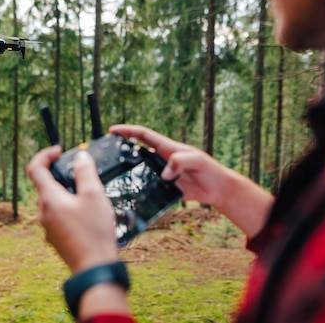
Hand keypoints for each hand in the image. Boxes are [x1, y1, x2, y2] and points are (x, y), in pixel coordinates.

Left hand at [26, 146, 117, 272]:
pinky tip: (90, 214)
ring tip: (91, 194)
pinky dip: (71, 207)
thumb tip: (80, 157)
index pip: (35, 168)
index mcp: (49, 199)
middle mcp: (44, 213)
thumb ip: (85, 172)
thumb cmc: (94, 232)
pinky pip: (60, 216)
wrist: (94, 269)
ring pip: (54, 201)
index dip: (45, 155)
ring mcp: (49, 228)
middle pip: (46, 185)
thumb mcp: (94, 196)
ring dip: (68, 192)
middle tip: (83, 172)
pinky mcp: (57, 239)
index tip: (60, 150)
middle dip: (62, 174)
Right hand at [109, 124, 273, 237]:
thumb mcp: (197, 161)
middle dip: (122, 150)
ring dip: (129, 172)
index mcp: (168, 148)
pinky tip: (132, 195)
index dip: (128, 131)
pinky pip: (148, 186)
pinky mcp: (165, 187)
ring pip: (140, 170)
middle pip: (137, 151)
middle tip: (106, 153)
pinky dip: (140, 189)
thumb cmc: (210, 170)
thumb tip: (164, 173)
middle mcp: (162, 159)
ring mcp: (162, 173)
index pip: (143, 135)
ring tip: (114, 176)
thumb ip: (181, 162)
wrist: (218, 189)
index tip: (113, 130)